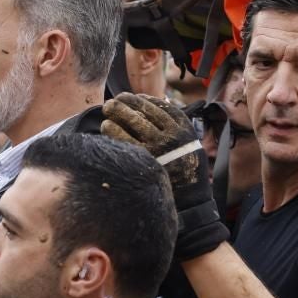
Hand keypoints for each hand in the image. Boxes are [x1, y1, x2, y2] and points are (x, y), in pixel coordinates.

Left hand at [102, 92, 227, 259]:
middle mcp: (171, 136)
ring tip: (107, 114)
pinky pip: (125, 141)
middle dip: (123, 105)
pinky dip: (114, 132)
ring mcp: (158, 148)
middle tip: (111, 103)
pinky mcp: (145, 162)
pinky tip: (108, 129)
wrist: (191, 200)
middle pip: (141, 112)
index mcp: (183, 128)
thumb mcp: (188, 143)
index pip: (157, 106)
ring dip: (116, 116)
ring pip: (132, 124)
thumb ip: (174, 124)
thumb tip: (156, 102)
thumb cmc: (185, 169)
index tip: (129, 97)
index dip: (139, 99)